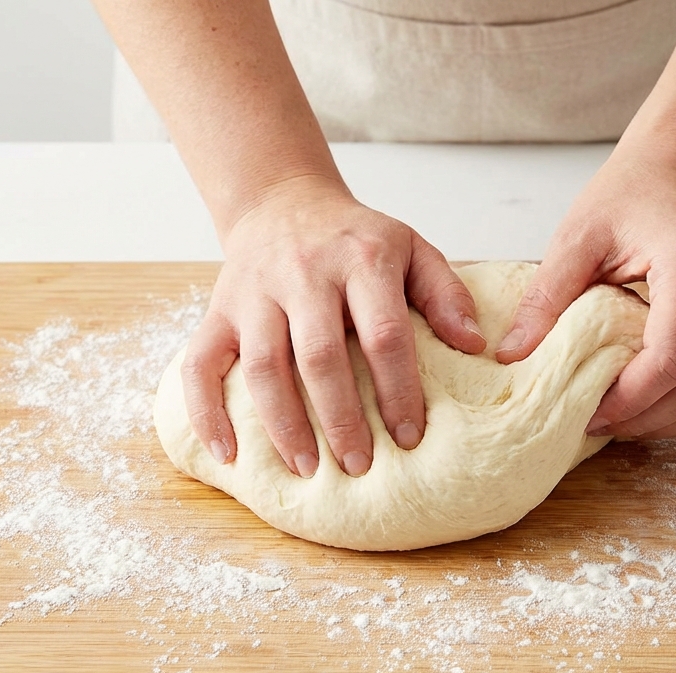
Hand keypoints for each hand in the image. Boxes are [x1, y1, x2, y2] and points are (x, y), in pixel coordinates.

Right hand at [183, 176, 486, 476]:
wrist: (281, 201)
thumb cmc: (355, 239)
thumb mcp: (411, 248)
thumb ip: (446, 293)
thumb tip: (476, 345)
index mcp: (360, 259)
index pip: (382, 333)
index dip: (397, 389)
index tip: (410, 436)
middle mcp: (303, 274)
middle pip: (318, 356)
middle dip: (340, 418)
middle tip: (359, 466)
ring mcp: (253, 293)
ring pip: (261, 365)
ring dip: (282, 423)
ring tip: (306, 467)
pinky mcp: (218, 310)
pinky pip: (199, 364)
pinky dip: (206, 411)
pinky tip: (227, 453)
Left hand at [496, 143, 675, 439]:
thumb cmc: (633, 191)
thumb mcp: (577, 237)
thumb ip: (546, 298)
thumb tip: (511, 356)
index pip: (669, 360)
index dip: (627, 400)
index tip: (585, 412)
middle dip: (644, 420)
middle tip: (594, 423)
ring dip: (666, 421)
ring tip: (616, 418)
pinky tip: (644, 402)